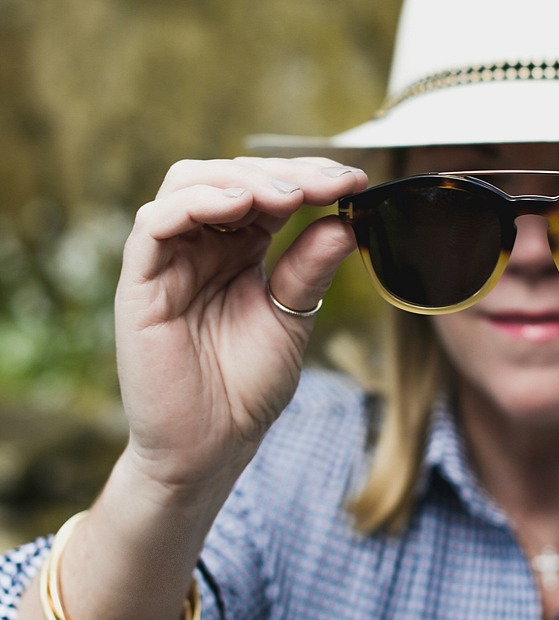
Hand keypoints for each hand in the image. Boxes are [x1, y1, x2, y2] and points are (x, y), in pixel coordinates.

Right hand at [114, 156, 365, 495]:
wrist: (211, 447)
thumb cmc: (245, 387)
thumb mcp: (292, 318)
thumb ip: (309, 267)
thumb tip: (344, 221)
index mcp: (238, 248)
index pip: (267, 189)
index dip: (308, 177)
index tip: (356, 181)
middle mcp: (201, 245)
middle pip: (229, 175)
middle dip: (283, 172)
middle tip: (328, 183)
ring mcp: (168, 261)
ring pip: (187, 184)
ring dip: (240, 179)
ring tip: (287, 196)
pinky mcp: (140, 283)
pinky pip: (154, 225)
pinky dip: (194, 203)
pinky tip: (239, 206)